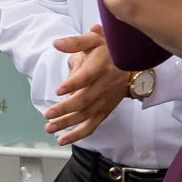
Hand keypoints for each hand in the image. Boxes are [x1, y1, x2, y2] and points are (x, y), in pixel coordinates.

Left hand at [45, 27, 129, 144]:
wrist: (133, 65)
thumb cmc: (109, 51)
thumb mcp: (94, 40)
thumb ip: (75, 42)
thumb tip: (56, 43)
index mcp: (100, 68)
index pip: (86, 77)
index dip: (73, 84)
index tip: (58, 89)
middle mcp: (102, 87)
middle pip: (83, 101)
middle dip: (65, 109)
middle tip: (48, 114)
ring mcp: (103, 101)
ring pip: (85, 116)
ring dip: (67, 124)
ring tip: (49, 128)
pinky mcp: (104, 111)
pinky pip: (91, 125)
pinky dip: (78, 135)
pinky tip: (62, 140)